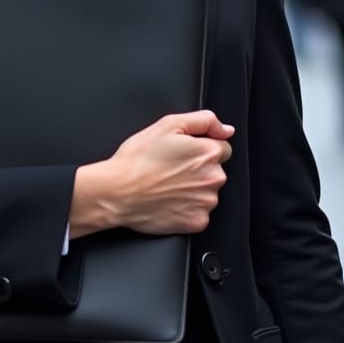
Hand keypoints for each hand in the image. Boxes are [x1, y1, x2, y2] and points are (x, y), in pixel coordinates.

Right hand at [69, 110, 233, 238]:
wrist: (118, 192)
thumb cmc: (138, 159)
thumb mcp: (167, 124)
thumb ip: (203, 120)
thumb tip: (226, 129)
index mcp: (208, 152)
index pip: (222, 147)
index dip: (200, 147)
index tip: (182, 153)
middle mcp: (213, 178)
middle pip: (216, 170)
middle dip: (199, 168)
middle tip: (171, 168)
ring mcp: (206, 202)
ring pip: (208, 191)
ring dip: (194, 188)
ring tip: (167, 184)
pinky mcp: (198, 222)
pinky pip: (200, 212)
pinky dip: (187, 207)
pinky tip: (169, 200)